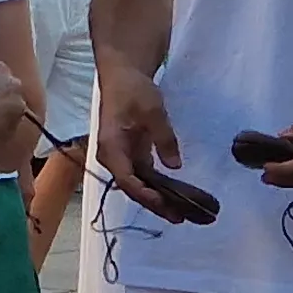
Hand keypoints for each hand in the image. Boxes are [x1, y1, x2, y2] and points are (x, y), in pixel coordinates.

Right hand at [94, 67, 207, 222]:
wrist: (123, 74)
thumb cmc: (133, 90)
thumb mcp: (153, 111)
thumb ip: (164, 139)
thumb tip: (174, 166)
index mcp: (111, 147)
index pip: (126, 179)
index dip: (145, 194)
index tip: (165, 203)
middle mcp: (113, 157)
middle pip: (132, 187)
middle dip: (155, 204)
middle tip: (179, 218)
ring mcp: (122, 156)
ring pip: (139, 184)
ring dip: (158, 198)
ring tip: (181, 212)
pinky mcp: (131, 153)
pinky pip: (144, 175)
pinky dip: (159, 185)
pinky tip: (175, 195)